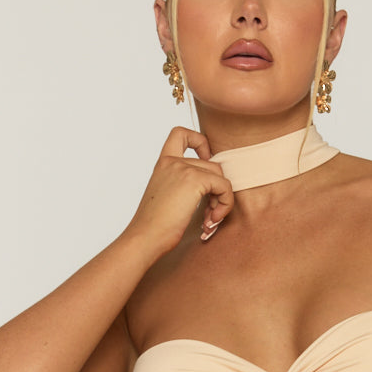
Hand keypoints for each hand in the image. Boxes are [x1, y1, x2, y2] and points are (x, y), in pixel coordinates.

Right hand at [127, 127, 233, 254]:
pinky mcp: (195, 180)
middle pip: (212, 163)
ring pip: (220, 175)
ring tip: (209, 221)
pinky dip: (225, 204)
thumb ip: (186, 187)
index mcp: (163, 164)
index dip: (200, 141)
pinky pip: (225, 186)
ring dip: (221, 200)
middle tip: (209, 214)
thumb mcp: (169, 199)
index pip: (181, 133)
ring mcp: (183, 169)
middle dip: (216, 190)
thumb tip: (216, 191)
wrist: (146, 237)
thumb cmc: (155, 228)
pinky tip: (211, 221)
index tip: (205, 160)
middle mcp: (172, 162)